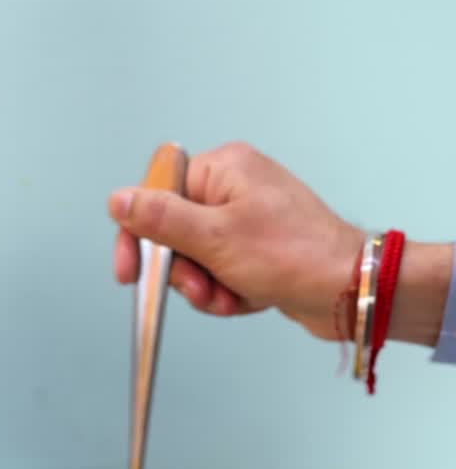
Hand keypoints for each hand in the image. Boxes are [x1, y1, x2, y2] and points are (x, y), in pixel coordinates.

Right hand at [109, 143, 450, 345]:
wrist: (350, 290)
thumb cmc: (295, 256)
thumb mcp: (215, 238)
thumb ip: (161, 219)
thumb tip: (119, 199)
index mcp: (223, 169)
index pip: (157, 194)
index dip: (139, 235)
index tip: (131, 272)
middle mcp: (234, 188)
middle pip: (174, 233)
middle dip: (184, 271)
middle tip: (200, 288)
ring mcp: (247, 220)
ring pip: (196, 260)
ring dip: (207, 288)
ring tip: (231, 297)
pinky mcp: (258, 251)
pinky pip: (221, 274)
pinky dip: (228, 293)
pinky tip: (248, 299)